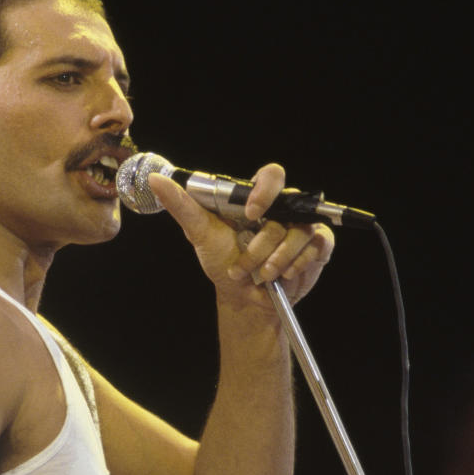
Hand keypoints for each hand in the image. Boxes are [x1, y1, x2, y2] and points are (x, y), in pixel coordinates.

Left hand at [148, 163, 333, 307]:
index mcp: (256, 198)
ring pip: (299, 233)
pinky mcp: (317, 246)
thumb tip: (156, 180)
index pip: (272, 176)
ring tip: (261, 275)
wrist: (243, 298)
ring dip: (277, 259)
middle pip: (286, 208)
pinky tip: (284, 275)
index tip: (250, 213)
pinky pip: (317, 246)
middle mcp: (282, 208)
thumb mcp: (200, 234)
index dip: (265, 190)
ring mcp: (301, 227)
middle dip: (264, 242)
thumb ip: (181, 206)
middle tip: (248, 264)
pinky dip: (298, 264)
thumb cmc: (223, 262)